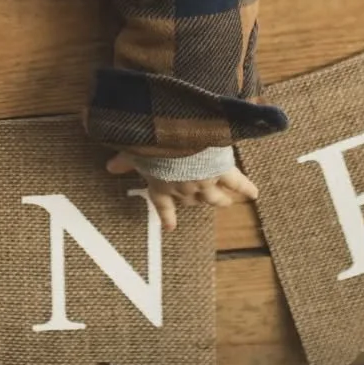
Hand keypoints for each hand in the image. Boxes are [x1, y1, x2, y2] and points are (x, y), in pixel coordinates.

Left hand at [105, 152, 258, 233]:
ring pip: (215, 197)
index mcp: (161, 186)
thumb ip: (124, 161)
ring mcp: (205, 182)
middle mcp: (184, 189)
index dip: (167, 216)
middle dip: (196, 202)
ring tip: (227, 203)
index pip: (163, 206)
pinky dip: (246, 187)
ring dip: (220, 200)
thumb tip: (109, 168)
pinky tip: (254, 193)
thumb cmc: (152, 145)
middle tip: (201, 202)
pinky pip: (237, 182)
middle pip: (192, 201)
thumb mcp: (134, 151)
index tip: (170, 227)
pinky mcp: (222, 171)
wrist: (177, 137)